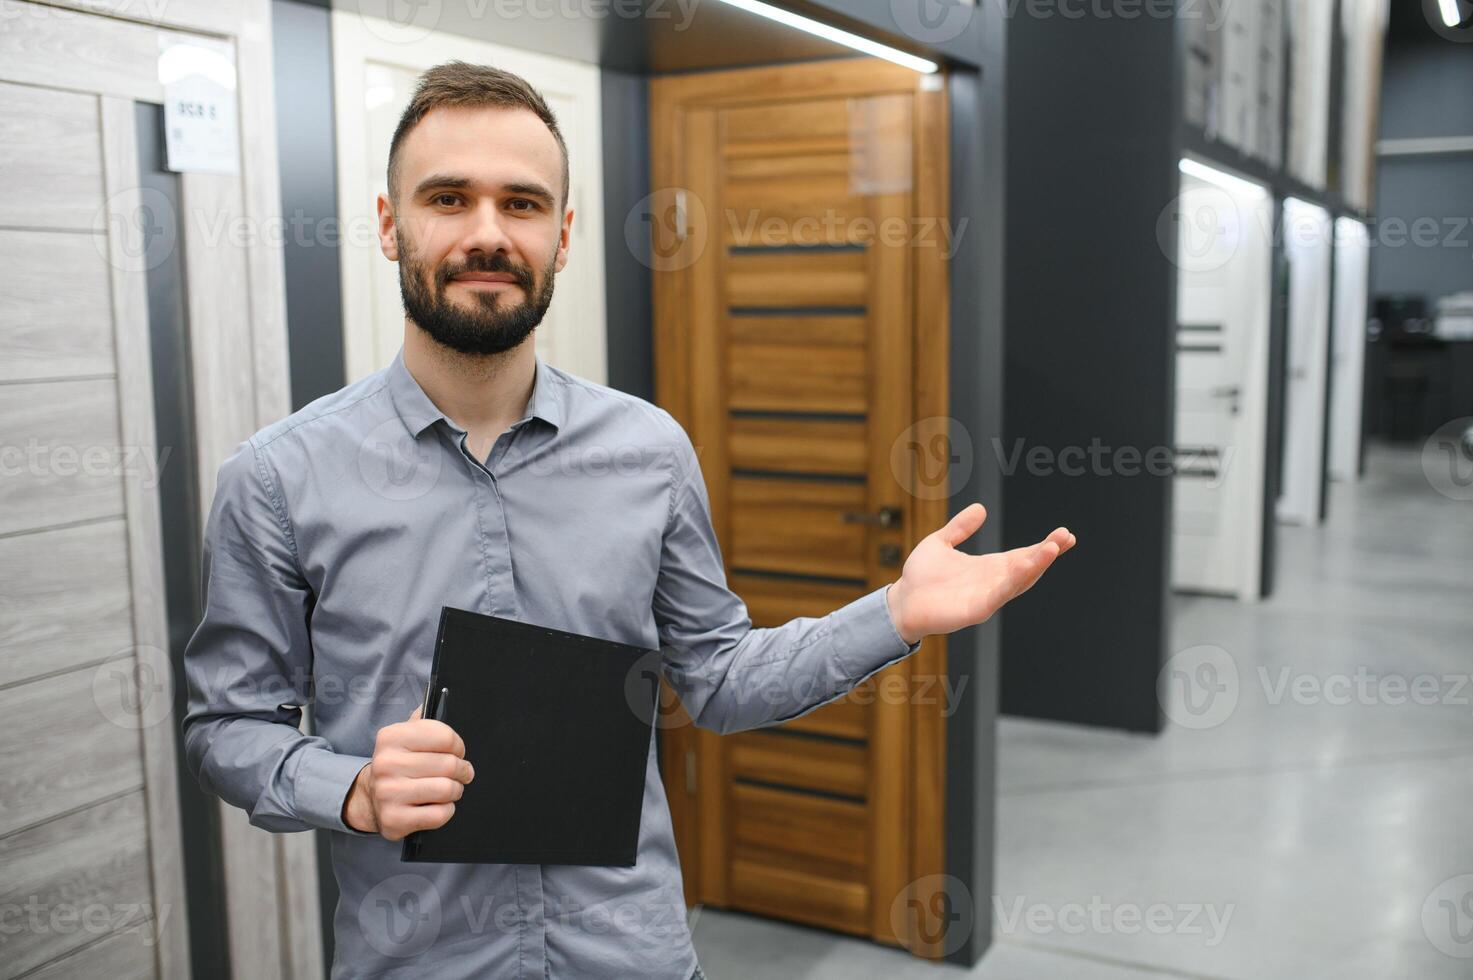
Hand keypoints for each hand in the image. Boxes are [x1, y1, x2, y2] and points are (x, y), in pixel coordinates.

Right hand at [342, 704, 475, 840]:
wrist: (369, 798)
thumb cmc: (398, 764)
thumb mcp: (404, 736)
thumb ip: (422, 720)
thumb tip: (437, 698)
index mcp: (391, 737)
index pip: (445, 737)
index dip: (459, 746)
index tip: (458, 751)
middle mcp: (386, 764)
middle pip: (449, 765)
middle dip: (462, 770)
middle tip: (461, 773)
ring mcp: (388, 793)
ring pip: (447, 790)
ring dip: (455, 790)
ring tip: (450, 788)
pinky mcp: (394, 819)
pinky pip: (439, 814)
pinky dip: (446, 811)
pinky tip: (437, 805)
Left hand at [884, 503, 1075, 644]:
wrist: (901, 601)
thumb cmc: (920, 577)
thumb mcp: (941, 542)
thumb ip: (960, 527)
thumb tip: (980, 508)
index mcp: (989, 568)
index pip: (1023, 555)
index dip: (1043, 546)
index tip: (1064, 534)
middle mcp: (993, 583)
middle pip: (1027, 567)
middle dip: (1047, 553)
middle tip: (1066, 537)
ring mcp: (987, 597)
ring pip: (1018, 581)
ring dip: (1036, 565)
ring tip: (1052, 548)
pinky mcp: (975, 610)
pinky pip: (998, 595)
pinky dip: (1013, 581)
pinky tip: (1025, 567)